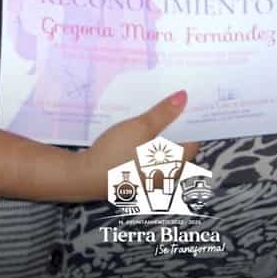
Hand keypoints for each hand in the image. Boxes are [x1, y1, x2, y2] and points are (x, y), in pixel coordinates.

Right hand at [77, 90, 197, 200]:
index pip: (193, 143)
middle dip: (177, 126)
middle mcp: (165, 177)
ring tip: (159, 111)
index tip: (191, 103)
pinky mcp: (134, 179)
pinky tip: (141, 130)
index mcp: (173, 167)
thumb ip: (164, 113)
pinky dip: (150, 144)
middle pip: (178, 148)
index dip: (193, 122)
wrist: (83, 176)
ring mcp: (149, 180)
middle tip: (176, 103)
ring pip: (163, 153)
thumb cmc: (117, 153)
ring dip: (162, 134)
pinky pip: (150, 158)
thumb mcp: (141, 127)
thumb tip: (184, 97)